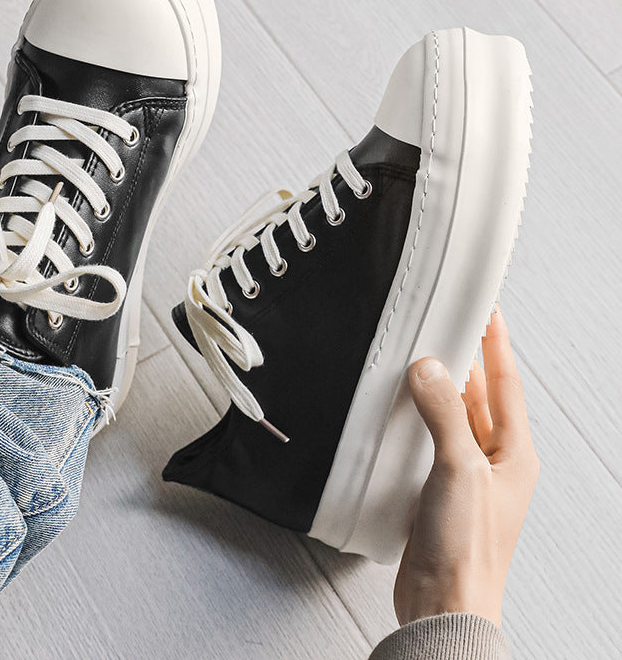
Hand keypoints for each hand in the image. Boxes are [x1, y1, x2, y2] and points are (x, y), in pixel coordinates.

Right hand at [393, 307, 538, 627]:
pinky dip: (416, 420)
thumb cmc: (468, 552)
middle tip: (444, 330)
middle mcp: (492, 462)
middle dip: (463, 363)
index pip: (506, 384)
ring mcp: (464, 476)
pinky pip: (428, 440)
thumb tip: (430, 371)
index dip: (496, 345)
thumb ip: (444, 415)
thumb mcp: (460, 469)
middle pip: (478, 397)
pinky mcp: (437, 489)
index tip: (488, 313)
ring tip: (420, 362)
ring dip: (437, 391)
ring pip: (451, 418)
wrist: (443, 603)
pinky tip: (401, 412)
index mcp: (514, 454)